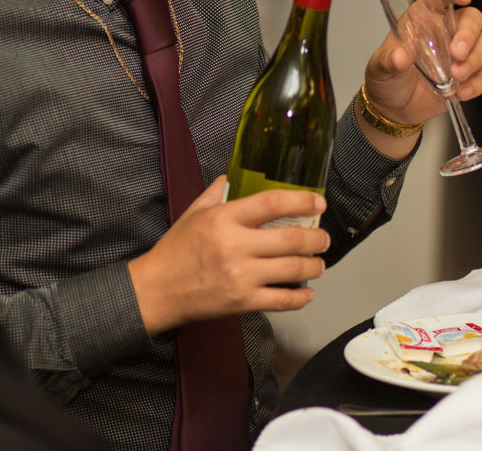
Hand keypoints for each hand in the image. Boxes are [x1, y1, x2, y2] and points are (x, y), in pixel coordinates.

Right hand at [128, 177, 329, 335]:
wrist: (157, 290)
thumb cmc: (175, 250)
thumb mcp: (192, 213)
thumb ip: (215, 193)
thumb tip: (230, 178)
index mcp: (224, 219)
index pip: (271, 203)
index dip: (301, 200)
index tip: (319, 202)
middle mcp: (236, 246)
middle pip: (291, 239)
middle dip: (317, 239)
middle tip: (324, 238)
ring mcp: (241, 276)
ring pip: (293, 269)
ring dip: (314, 266)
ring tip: (318, 263)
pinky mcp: (243, 302)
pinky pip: (282, 300)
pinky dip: (301, 297)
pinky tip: (307, 292)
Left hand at [365, 0, 481, 124]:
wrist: (393, 109)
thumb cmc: (386, 78)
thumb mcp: (379, 68)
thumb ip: (388, 61)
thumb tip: (399, 57)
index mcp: (422, 18)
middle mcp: (445, 31)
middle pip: (472, 18)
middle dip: (469, 34)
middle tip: (457, 54)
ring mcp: (460, 53)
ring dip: (476, 59)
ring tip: (456, 76)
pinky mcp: (470, 75)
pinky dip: (479, 82)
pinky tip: (462, 92)